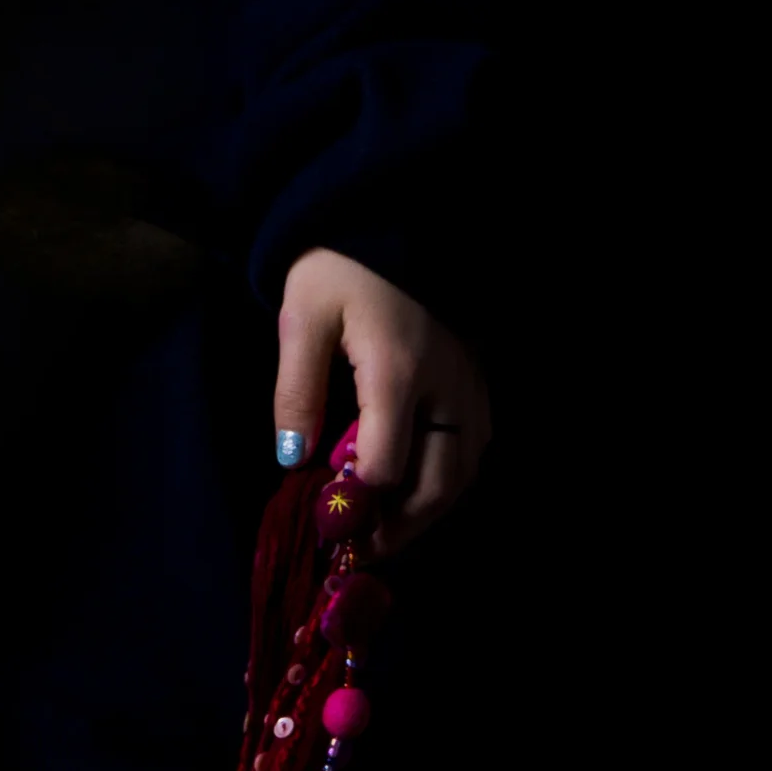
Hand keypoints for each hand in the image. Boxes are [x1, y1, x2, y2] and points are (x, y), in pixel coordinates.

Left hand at [272, 247, 490, 559]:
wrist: (389, 219)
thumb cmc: (338, 267)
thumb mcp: (302, 319)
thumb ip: (296, 393)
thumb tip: (293, 462)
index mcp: (398, 369)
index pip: (386, 466)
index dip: (357, 506)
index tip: (328, 528)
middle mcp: (447, 383)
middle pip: (438, 483)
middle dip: (400, 527)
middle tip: (361, 551)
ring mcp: (471, 382)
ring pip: (464, 472)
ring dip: (427, 511)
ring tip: (384, 528)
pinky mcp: (479, 380)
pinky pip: (473, 448)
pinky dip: (446, 480)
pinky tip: (412, 487)